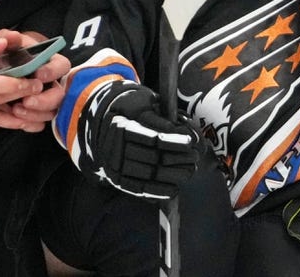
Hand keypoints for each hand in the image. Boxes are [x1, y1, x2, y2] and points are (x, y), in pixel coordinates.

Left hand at [0, 29, 71, 129]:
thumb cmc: (1, 54)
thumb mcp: (0, 43)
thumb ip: (4, 38)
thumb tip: (12, 37)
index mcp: (48, 61)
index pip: (62, 65)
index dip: (53, 71)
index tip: (38, 74)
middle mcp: (50, 82)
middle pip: (60, 95)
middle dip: (45, 100)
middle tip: (26, 100)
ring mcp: (44, 100)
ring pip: (51, 112)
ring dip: (35, 114)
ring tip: (16, 110)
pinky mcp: (34, 114)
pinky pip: (39, 124)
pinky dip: (30, 124)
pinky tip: (17, 121)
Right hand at [73, 80, 199, 199]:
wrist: (104, 130)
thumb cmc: (130, 115)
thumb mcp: (142, 108)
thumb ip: (162, 119)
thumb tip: (184, 133)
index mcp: (121, 126)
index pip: (152, 138)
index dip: (173, 141)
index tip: (189, 142)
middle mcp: (114, 148)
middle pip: (152, 158)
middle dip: (178, 159)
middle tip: (195, 157)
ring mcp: (114, 167)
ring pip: (149, 175)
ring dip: (173, 175)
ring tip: (190, 170)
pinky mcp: (117, 180)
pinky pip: (140, 190)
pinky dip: (159, 191)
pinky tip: (175, 189)